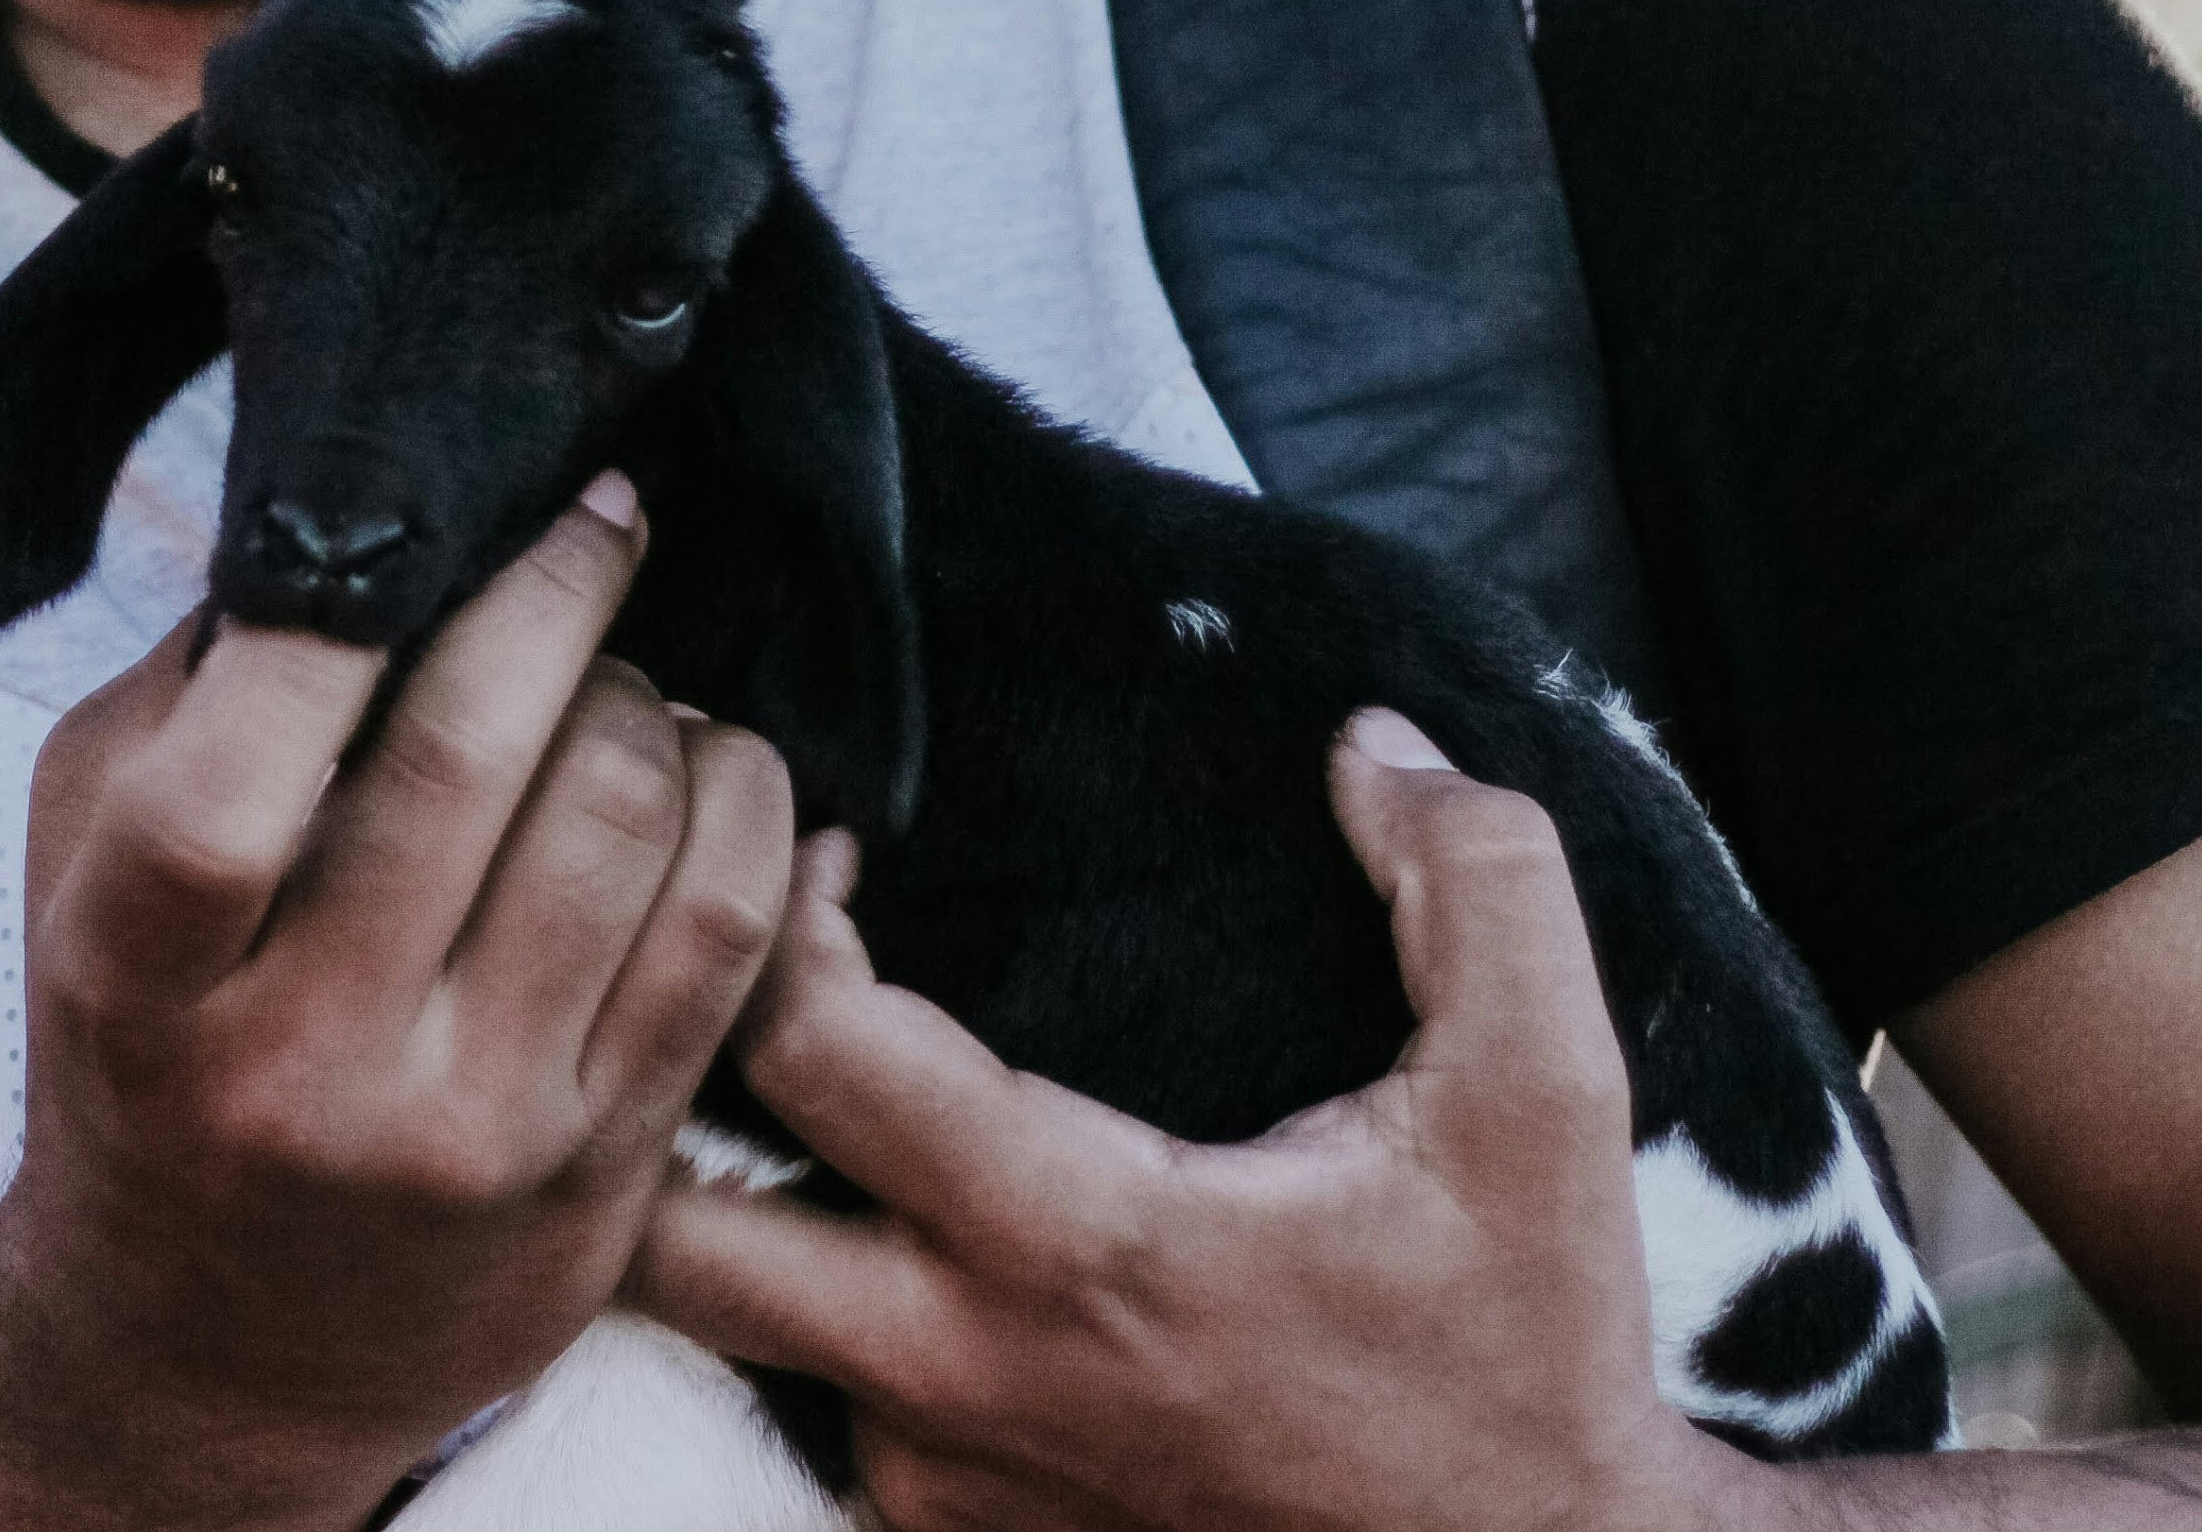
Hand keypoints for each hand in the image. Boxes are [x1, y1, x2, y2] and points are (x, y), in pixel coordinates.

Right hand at [0, 478, 800, 1531]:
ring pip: (632, 825)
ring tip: (626, 679)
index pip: (245, 764)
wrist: (207, 1347)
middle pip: (475, 762)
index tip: (458, 499)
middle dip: (560, 598)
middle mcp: (305, 1064)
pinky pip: (731, 933)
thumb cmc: (150, 1048)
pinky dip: (744, 805)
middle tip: (590, 534)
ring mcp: (471, 1129)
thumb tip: (364, 520)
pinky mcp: (603, 1170)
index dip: (368, 601)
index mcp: (142, 972)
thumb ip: (192, 692)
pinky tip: (709, 769)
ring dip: (656, 700)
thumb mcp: (83, 869)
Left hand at [629, 711, 1761, 1531]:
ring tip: (781, 1093)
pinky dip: (819, 1316)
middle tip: (727, 976)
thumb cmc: (1523, 1348)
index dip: (787, 916)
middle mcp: (968, 1375)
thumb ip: (1477, 879)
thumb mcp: (1547, 1096)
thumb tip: (1370, 743)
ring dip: (723, 1207)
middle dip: (654, 1092)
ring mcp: (945, 1480)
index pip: (813, 1053)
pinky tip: (889, 1233)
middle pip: (671, 1232)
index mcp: (1084, 1242)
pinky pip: (813, 1414)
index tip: (833, 852)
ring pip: (727, 1334)